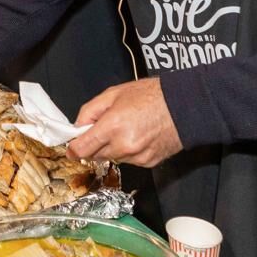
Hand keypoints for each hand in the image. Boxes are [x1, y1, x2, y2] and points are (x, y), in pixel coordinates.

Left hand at [67, 78, 182, 167]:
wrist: (184, 106)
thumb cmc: (152, 95)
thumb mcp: (114, 93)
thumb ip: (90, 110)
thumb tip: (78, 126)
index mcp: (112, 126)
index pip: (82, 148)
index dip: (74, 148)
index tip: (72, 147)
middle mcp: (123, 145)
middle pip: (95, 155)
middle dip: (95, 144)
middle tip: (105, 128)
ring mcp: (137, 156)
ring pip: (113, 158)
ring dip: (112, 148)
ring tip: (127, 128)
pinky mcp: (148, 163)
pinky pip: (129, 161)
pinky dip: (128, 151)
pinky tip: (138, 136)